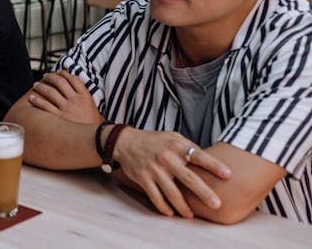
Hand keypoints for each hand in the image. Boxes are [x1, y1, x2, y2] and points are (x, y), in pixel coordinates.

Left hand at [28, 70, 103, 123]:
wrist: (95, 141)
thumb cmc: (93, 127)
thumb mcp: (95, 109)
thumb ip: (86, 97)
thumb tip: (78, 86)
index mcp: (86, 97)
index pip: (73, 79)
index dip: (64, 73)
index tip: (58, 72)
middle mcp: (76, 100)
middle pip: (60, 82)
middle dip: (51, 77)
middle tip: (45, 76)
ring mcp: (66, 109)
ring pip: (50, 91)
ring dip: (41, 86)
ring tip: (36, 85)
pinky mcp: (58, 118)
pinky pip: (44, 105)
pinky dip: (37, 100)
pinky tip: (32, 98)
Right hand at [114, 128, 231, 218]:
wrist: (126, 142)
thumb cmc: (155, 141)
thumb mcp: (173, 138)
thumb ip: (190, 148)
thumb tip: (212, 162)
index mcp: (177, 146)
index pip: (199, 156)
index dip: (214, 165)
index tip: (228, 175)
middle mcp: (167, 158)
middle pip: (189, 178)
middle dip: (204, 193)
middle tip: (217, 204)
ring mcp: (155, 169)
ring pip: (172, 193)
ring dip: (183, 206)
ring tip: (191, 215)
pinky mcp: (143, 178)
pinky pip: (156, 197)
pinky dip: (164, 207)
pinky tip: (171, 213)